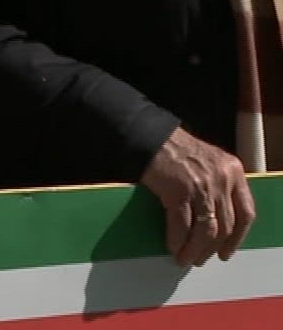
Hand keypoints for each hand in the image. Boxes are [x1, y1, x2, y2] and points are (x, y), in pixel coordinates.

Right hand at [141, 128, 253, 265]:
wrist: (151, 136)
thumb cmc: (177, 149)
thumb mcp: (211, 163)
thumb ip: (220, 185)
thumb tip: (217, 220)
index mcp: (234, 172)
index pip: (246, 213)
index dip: (237, 237)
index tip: (227, 251)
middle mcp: (222, 179)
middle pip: (225, 226)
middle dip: (211, 248)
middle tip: (200, 259)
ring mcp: (201, 186)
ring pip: (206, 230)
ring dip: (195, 249)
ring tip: (185, 258)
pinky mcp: (178, 191)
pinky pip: (182, 225)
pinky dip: (178, 240)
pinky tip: (173, 247)